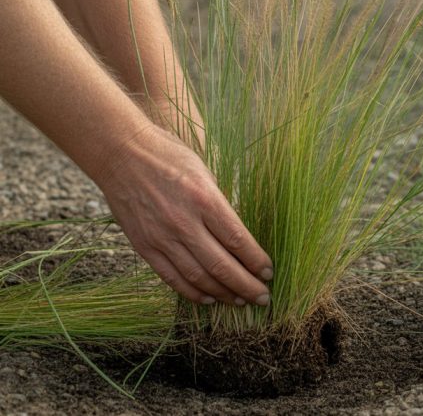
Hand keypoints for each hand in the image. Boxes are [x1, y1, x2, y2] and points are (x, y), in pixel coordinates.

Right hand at [94, 125, 271, 305]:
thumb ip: (220, 206)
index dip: (256, 262)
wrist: (121, 153)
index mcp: (205, 199)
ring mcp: (162, 237)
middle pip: (222, 265)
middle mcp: (184, 222)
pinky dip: (192, 292)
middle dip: (246, 286)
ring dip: (223, 293)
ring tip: (240, 301)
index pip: (238, 240)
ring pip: (198, 277)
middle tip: (263, 298)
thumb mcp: (205, 173)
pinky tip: (208, 299)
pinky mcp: (145, 246)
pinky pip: (171, 278)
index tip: (269, 273)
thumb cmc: (169, 156)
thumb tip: (238, 237)